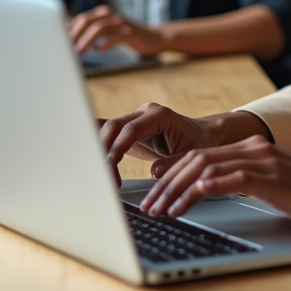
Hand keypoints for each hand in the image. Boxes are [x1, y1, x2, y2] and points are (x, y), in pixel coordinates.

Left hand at [69, 5, 165, 55]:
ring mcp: (120, 22)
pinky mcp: (130, 32)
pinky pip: (115, 36)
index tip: (58, 44)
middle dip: (74, 35)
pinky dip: (105, 44)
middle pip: (86, 20)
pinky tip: (98, 51)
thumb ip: (91, 34)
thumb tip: (69, 42)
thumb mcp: (108, 34)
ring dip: (86, 41)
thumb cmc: (129, 38)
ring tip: (79, 52)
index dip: (68, 31)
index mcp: (102, 14)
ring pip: (99, 28)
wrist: (155, 38)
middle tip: (65, 49)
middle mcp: (110, 15)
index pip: (79, 19)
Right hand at [100, 104, 270, 185]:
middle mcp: (144, 113)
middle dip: (104, 151)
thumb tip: (154, 172)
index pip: (131, 128)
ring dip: (100, 152)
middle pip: (114, 127)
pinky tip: (89, 158)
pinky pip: (108, 133)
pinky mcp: (128, 129)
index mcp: (159, 115)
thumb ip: (174, 162)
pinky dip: (98, 144)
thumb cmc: (198, 143)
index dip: (118, 147)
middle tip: (104, 176)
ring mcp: (134, 118)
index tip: (111, 164)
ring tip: (104, 176)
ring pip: (107, 130)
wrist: (201, 135)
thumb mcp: (191, 155)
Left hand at [139, 135, 290, 228]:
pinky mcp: (271, 177)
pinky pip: (230, 179)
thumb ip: (246, 181)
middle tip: (148, 206)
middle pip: (196, 160)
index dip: (173, 171)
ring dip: (178, 191)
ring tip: (161, 211)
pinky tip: (190, 200)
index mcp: (252, 148)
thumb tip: (213, 193)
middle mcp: (254, 149)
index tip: (153, 189)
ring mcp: (263, 161)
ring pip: (206, 169)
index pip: (201, 155)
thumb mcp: (273, 183)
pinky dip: (204, 189)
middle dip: (167, 184)